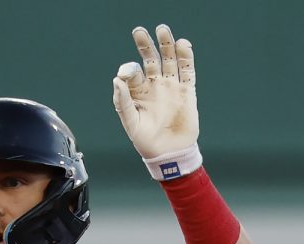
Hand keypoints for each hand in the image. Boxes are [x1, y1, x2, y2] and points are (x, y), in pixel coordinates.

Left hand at [112, 24, 197, 159]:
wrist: (168, 152)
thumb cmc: (145, 140)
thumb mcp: (130, 122)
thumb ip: (122, 101)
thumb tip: (117, 79)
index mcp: (138, 92)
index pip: (133, 73)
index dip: (129, 69)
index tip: (128, 71)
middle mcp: (154, 85)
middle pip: (151, 59)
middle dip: (146, 45)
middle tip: (139, 31)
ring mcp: (171, 87)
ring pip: (170, 60)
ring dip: (166, 45)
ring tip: (162, 30)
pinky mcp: (187, 91)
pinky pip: (187, 71)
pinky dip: (186, 58)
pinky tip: (182, 45)